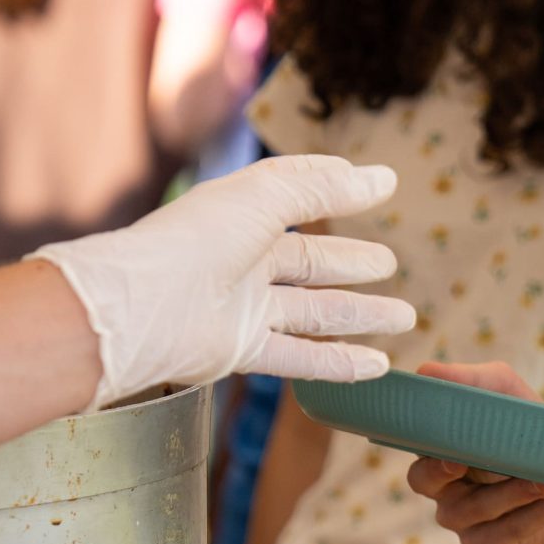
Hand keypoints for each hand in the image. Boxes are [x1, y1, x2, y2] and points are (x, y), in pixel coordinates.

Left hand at [28, 156, 416, 406]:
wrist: (138, 309)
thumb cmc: (195, 241)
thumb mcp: (265, 198)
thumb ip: (325, 188)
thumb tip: (385, 177)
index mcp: (242, 213)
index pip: (296, 196)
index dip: (335, 190)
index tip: (375, 187)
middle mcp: (242, 259)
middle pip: (308, 262)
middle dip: (350, 263)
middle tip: (389, 264)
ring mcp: (241, 308)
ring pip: (312, 312)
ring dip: (359, 315)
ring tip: (405, 316)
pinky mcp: (237, 350)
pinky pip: (298, 357)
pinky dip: (339, 362)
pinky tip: (376, 366)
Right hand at [404, 363, 543, 543]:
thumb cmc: (521, 424)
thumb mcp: (501, 391)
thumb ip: (468, 380)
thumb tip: (426, 372)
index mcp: (437, 452)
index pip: (418, 460)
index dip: (433, 461)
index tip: (457, 456)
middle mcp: (441, 489)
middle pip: (433, 486)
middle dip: (469, 474)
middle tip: (504, 468)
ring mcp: (461, 519)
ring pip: (474, 510)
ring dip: (514, 494)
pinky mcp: (486, 543)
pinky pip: (502, 535)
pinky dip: (535, 515)